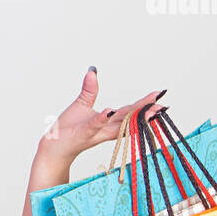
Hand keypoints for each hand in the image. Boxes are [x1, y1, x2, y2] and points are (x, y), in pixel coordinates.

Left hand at [39, 68, 165, 164]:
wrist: (54, 145)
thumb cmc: (68, 128)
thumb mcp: (82, 104)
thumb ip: (90, 89)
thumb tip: (93, 71)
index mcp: (108, 120)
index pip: (129, 111)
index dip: (144, 104)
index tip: (159, 95)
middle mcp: (105, 128)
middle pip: (129, 118)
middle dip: (146, 111)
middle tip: (162, 105)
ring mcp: (95, 132)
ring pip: (117, 124)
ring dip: (131, 116)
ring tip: (148, 109)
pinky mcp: (83, 134)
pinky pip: (94, 126)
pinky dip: (102, 119)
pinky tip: (109, 111)